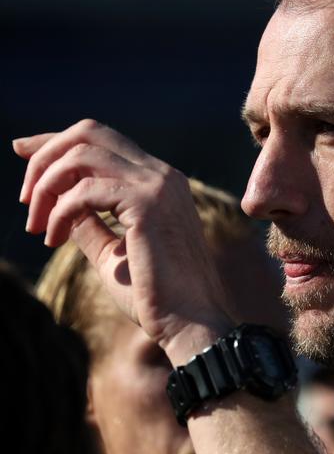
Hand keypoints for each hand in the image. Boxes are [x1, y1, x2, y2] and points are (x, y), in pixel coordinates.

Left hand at [14, 119, 233, 363]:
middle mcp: (162, 175)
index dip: (57, 141)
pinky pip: (85, 189)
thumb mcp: (112, 253)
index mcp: (160, 182)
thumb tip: (56, 204)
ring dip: (46, 185)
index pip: (102, 139)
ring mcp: (159, 187)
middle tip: (25, 198)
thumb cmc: (156, 295)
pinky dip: (59, 211)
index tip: (22, 151)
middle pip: (90, 132)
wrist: (190, 321)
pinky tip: (52, 237)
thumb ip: (89, 224)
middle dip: (45, 155)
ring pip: (83, 152)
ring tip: (36, 225)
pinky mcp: (148, 206)